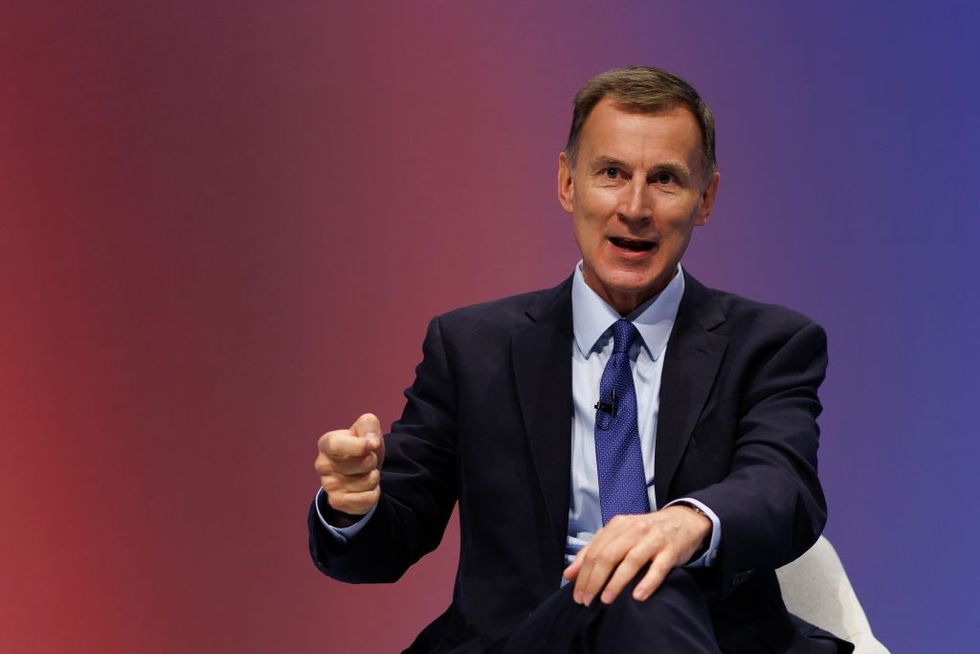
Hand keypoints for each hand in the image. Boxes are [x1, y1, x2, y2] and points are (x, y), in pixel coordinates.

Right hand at [314, 413, 384, 523]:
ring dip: (374, 477)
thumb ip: (369, 425)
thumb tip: (372, 442)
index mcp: (327, 443)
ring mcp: (328, 485)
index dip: (358, 446)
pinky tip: (364, 488)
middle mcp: (323, 465)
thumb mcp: (365, 430)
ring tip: (364, 473)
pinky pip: (369, 498)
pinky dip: (374, 493)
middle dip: (373, 460)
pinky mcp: (337, 502)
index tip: (372, 445)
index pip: (337, 445)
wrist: (357, 474)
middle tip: (366, 460)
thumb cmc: (361, 449)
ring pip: (369, 481)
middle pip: (364, 462)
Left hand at [562, 505, 710, 605]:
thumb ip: (594, 551)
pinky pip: (658, 568)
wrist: (683, 521)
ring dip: (616, 583)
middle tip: (586, 601)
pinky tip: (638, 597)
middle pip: (608, 556)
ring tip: (605, 600)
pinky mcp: (670, 551)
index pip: (594, 551)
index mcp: (618, 525)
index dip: (582, 573)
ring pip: (631, 561)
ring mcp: (653, 539)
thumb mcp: (619, 535)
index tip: (576, 594)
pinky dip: (647, 582)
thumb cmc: (646, 532)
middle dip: (594, 580)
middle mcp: (634, 529)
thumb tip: (568, 574)